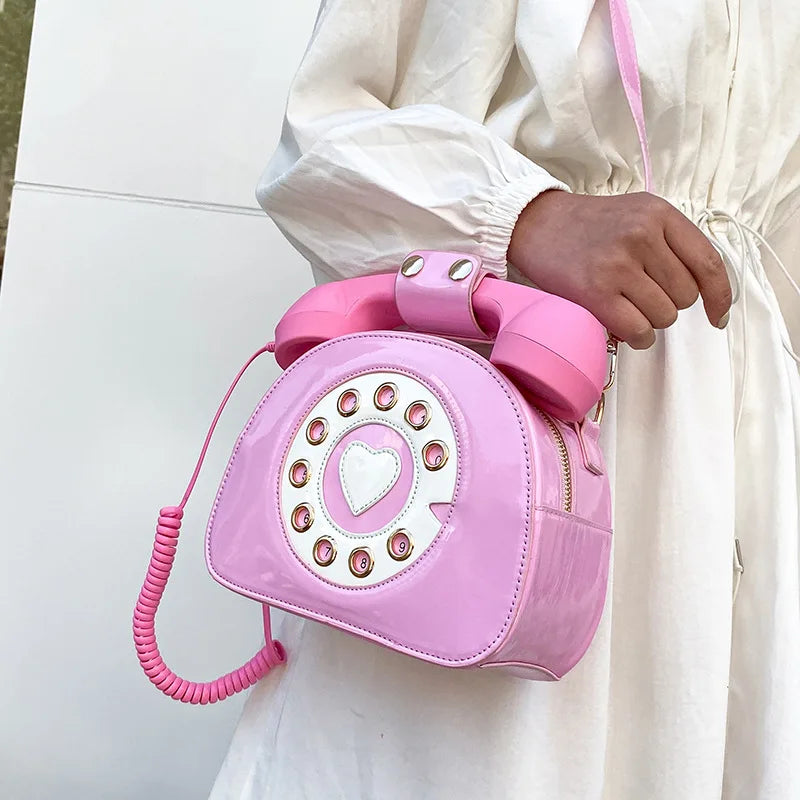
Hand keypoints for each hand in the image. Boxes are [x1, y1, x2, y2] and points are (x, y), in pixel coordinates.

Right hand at [507, 190, 731, 348]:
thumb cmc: (588, 227)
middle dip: (667, 303)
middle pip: (685, 297)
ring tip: (624, 304)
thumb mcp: (637, 215)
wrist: (536, 225)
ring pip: (663, 317)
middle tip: (639, 294)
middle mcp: (642, 235)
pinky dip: (635, 336)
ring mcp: (618, 265)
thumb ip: (672, 243)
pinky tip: (621, 324)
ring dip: (649, 320)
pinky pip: (638, 331)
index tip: (717, 316)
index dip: (719, 296)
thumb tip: (706, 292)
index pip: (708, 263)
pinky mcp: (595, 292)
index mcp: (659, 214)